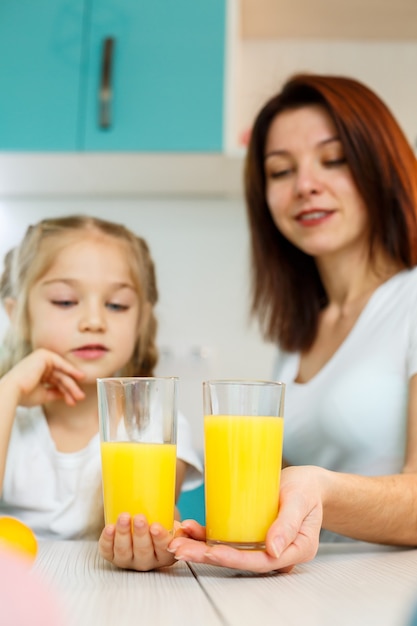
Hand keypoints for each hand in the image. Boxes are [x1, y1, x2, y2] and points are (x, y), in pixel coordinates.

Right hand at [2, 348, 84, 406]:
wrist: (13, 391)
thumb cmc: (24, 394)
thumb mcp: (44, 394)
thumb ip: (56, 392)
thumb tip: (66, 394)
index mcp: (37, 373)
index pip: (55, 382)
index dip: (65, 392)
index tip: (73, 401)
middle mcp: (39, 364)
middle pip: (60, 377)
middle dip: (71, 389)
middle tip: (80, 398)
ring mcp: (41, 358)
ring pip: (62, 373)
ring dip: (72, 384)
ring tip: (80, 395)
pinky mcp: (44, 355)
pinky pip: (61, 363)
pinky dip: (71, 370)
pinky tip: (80, 377)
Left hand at [99, 514, 182, 570]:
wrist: (147, 526)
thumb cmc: (163, 526)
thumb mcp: (177, 528)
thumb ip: (187, 530)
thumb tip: (187, 526)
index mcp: (164, 556)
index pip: (163, 550)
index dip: (159, 539)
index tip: (156, 526)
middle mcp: (146, 561)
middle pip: (142, 551)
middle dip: (140, 534)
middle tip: (139, 517)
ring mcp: (128, 560)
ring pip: (124, 551)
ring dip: (123, 534)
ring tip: (124, 517)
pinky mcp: (113, 556)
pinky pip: (107, 551)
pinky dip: (106, 540)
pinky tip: (109, 528)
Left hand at [169, 466, 323, 573]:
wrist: (307, 482)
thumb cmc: (307, 489)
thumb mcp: (300, 500)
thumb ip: (289, 524)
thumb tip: (274, 550)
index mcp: (294, 550)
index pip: (262, 562)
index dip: (235, 558)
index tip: (213, 553)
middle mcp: (275, 552)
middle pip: (240, 560)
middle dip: (207, 556)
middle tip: (181, 549)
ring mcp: (261, 544)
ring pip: (229, 551)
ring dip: (201, 548)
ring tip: (177, 540)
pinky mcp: (249, 533)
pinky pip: (227, 538)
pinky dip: (207, 535)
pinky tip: (189, 528)